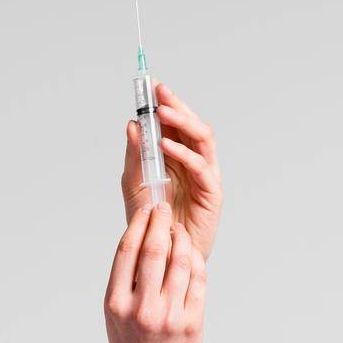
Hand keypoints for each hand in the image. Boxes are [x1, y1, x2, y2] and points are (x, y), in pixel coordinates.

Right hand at [103, 202, 204, 342]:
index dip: (138, 224)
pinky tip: (193, 254)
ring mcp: (168, 315)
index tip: (146, 210)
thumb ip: (125, 284)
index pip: (127, 251)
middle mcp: (141, 308)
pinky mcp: (192, 322)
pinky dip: (197, 261)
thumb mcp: (115, 318)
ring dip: (182, 239)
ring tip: (180, 230)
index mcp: (116, 304)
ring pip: (180, 261)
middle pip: (153, 249)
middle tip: (165, 209)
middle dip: (161, 222)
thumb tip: (140, 243)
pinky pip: (198, 281)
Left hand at [121, 80, 222, 261]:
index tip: (151, 88)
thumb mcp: (134, 184)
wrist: (159, 255)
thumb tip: (132, 125)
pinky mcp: (211, 194)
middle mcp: (193, 162)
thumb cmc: (150, 221)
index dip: (166, 104)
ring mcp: (204, 176)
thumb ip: (134, 156)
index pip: (175, 124)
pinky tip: (166, 146)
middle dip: (176, 107)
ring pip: (202, 140)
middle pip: (192, 126)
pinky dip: (184, 154)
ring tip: (162, 113)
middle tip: (160, 93)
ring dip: (183, 123)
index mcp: (176, 157)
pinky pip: (201, 168)